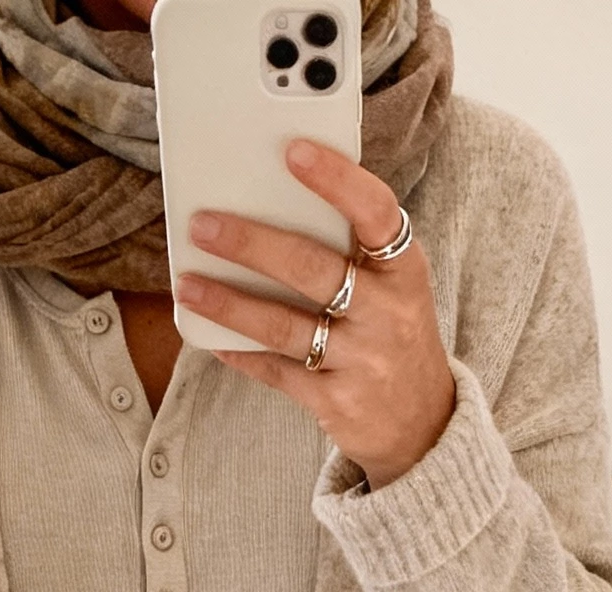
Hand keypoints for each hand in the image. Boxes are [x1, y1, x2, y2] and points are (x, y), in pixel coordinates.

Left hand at [178, 141, 454, 489]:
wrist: (423, 422)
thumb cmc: (394, 334)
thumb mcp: (395, 286)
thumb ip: (353, 250)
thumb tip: (273, 204)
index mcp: (404, 269)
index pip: (375, 212)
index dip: (336, 179)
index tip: (293, 150)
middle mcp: (387, 313)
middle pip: (311, 268)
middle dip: (251, 244)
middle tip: (202, 225)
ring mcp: (362, 361)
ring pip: (283, 325)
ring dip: (229, 303)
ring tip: (188, 284)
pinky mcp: (336, 403)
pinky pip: (277, 371)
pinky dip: (240, 352)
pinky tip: (211, 334)